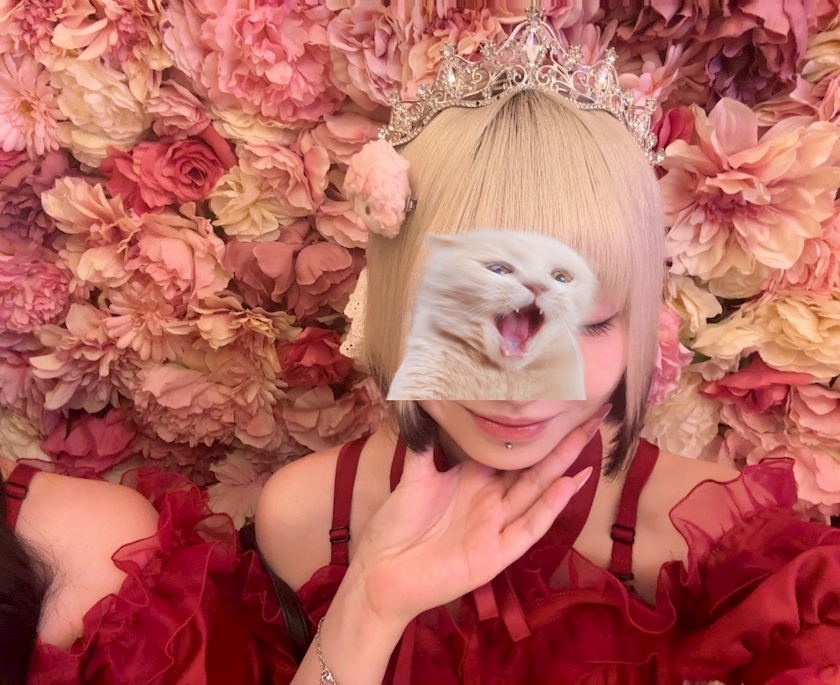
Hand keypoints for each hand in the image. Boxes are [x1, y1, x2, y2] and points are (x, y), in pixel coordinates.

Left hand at [346, 410, 606, 626]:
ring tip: (589, 439)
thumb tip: (424, 398)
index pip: (511, 450)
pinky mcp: (497, 553)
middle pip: (534, 467)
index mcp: (473, 478)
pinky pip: (529, 527)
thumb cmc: (397, 524)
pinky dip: (550, 506)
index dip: (534, 430)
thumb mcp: (414, 476)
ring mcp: (497, 526)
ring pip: (537, 491)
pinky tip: (569, 483)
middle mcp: (491, 499)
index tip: (557, 402)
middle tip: (591, 414)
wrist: (383, 571)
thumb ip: (424, 443)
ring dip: (563, 466)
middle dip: (562, 442)